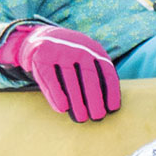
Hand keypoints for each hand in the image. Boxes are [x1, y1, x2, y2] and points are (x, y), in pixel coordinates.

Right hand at [0, 24, 120, 122]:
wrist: (45, 36)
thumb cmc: (73, 56)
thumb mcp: (88, 57)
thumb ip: (97, 73)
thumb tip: (107, 105)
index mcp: (95, 50)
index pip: (107, 71)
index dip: (111, 91)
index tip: (113, 109)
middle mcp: (79, 49)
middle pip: (89, 77)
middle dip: (94, 98)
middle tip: (97, 117)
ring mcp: (60, 52)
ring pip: (70, 80)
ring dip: (76, 101)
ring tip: (81, 118)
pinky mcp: (43, 57)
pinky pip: (51, 79)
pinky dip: (57, 95)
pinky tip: (62, 108)